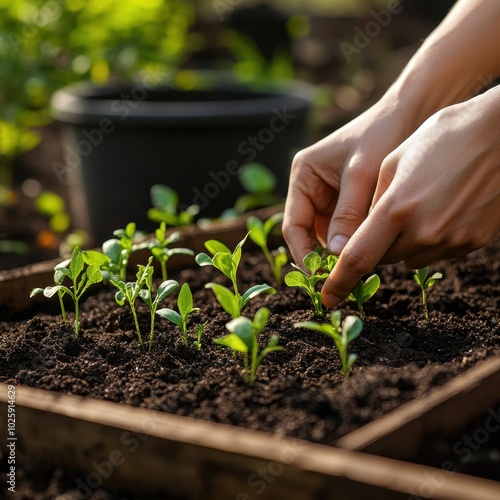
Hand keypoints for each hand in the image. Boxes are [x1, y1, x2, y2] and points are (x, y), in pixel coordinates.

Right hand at [283, 94, 414, 266]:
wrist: (407, 114)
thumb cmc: (381, 135)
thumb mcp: (362, 174)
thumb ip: (348, 214)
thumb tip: (336, 255)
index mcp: (303, 177)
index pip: (294, 225)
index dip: (303, 254)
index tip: (318, 277)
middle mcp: (310, 189)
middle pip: (308, 235)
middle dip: (322, 257)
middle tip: (340, 280)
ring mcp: (329, 198)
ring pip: (328, 237)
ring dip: (340, 252)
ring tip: (358, 270)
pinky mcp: (347, 204)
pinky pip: (345, 231)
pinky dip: (354, 243)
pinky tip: (369, 253)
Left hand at [321, 86, 499, 308]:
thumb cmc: (443, 137)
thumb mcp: (395, 161)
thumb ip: (373, 202)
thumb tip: (361, 233)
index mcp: (397, 208)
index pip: (358, 258)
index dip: (339, 282)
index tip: (327, 299)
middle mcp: (423, 231)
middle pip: (382, 259)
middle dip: (374, 245)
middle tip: (384, 218)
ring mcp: (451, 240)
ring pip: (409, 258)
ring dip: (402, 243)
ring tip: (418, 205)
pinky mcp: (472, 242)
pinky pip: (436, 252)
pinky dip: (429, 240)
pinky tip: (441, 209)